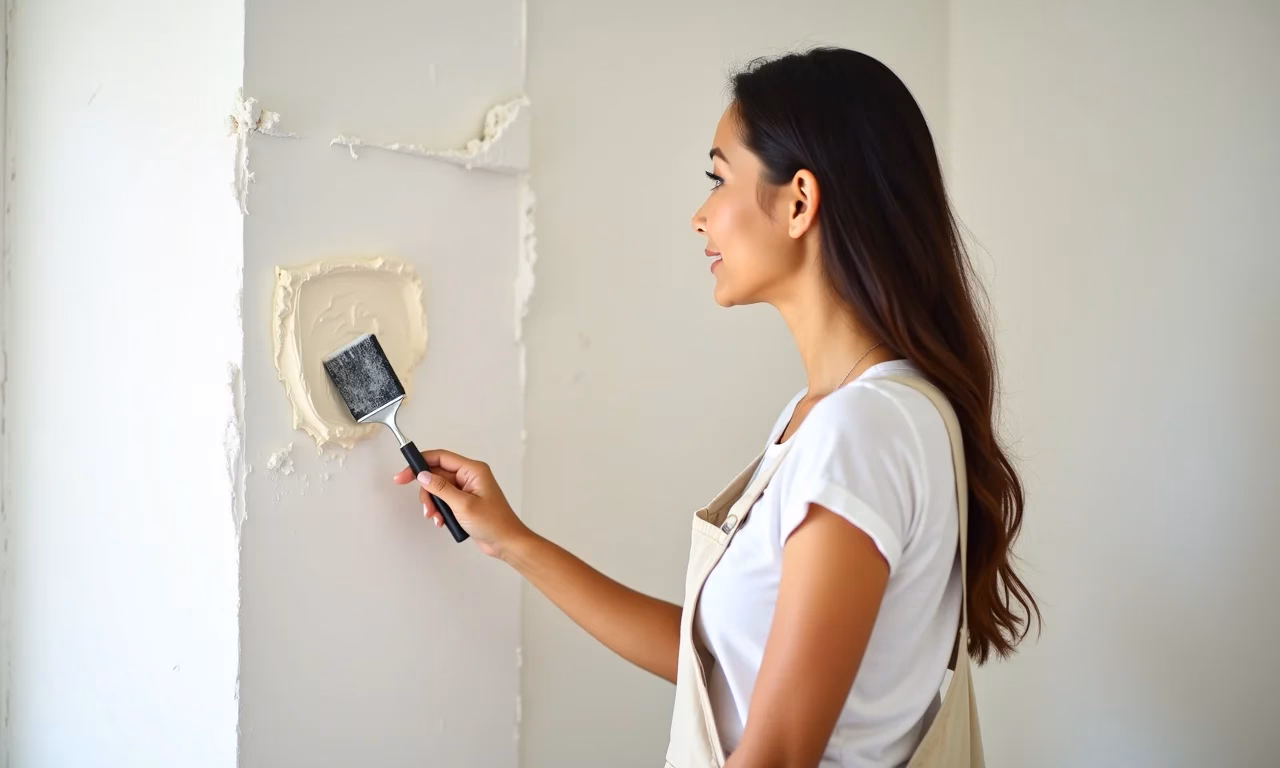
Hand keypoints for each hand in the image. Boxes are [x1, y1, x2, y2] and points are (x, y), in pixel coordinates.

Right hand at [392, 449, 531, 558]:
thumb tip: (423, 475)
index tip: (404, 474)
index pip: (441, 458)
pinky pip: (444, 500)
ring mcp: (466, 489)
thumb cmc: (495, 523)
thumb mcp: (464, 505)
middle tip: (426, 507)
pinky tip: (443, 521)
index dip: (420, 463)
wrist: (506, 542)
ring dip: (433, 504)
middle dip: (427, 492)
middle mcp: (469, 477)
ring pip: (438, 489)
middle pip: (436, 475)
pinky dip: (439, 510)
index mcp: (473, 470)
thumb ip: (441, 488)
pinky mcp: (464, 501)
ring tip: (437, 518)